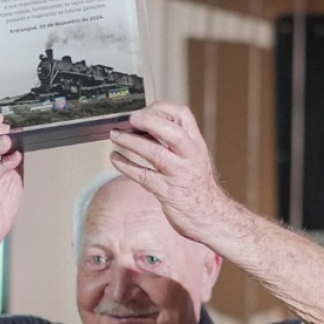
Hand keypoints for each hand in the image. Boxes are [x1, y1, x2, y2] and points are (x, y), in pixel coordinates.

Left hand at [108, 101, 222, 236]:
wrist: (209, 215)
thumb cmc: (195, 183)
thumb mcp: (191, 156)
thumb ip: (172, 141)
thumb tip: (140, 126)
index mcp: (195, 144)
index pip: (183, 115)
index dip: (162, 109)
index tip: (143, 111)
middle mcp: (190, 157)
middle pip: (172, 132)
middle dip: (149, 122)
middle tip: (130, 119)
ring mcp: (179, 175)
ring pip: (155, 153)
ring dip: (131, 142)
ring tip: (115, 135)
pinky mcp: (167, 192)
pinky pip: (143, 176)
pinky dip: (126, 165)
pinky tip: (115, 158)